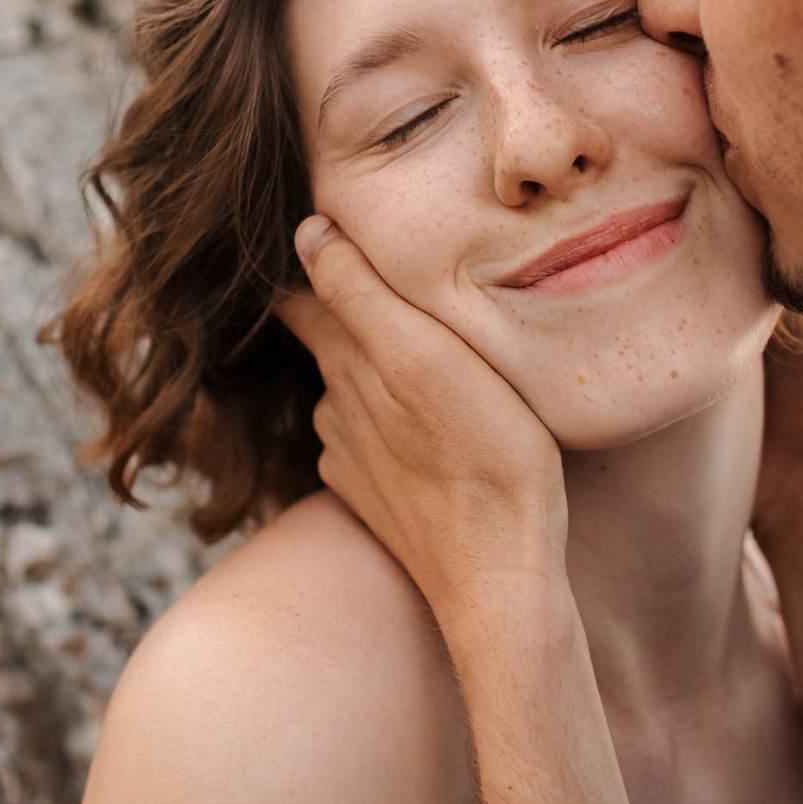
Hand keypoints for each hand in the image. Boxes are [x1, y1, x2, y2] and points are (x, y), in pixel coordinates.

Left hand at [275, 215, 567, 622]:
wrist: (498, 574)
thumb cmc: (484, 455)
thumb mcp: (426, 355)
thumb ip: (360, 292)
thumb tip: (307, 229)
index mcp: (346, 363)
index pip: (303, 296)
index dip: (314, 264)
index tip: (328, 239)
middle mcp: (334, 410)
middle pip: (329, 344)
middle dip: (349, 316)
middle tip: (393, 292)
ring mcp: (350, 461)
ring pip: (352, 398)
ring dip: (375, 377)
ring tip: (422, 363)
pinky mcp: (374, 500)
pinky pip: (371, 449)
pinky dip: (390, 432)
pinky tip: (429, 435)